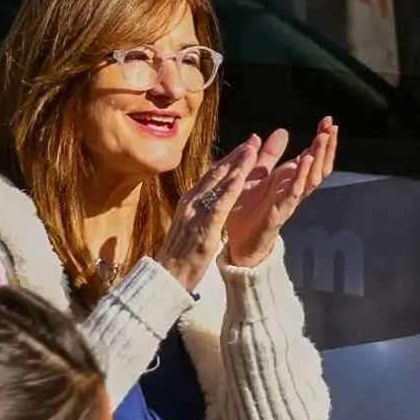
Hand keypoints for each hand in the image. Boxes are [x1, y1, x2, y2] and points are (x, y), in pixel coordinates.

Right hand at [156, 137, 260, 291]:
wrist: (167, 278)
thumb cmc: (179, 254)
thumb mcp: (187, 224)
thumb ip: (197, 208)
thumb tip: (206, 196)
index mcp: (189, 202)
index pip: (211, 176)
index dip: (228, 160)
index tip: (244, 147)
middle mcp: (191, 204)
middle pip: (215, 174)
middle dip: (235, 156)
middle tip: (253, 141)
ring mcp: (195, 216)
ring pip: (217, 186)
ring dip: (235, 167)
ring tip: (251, 151)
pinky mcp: (202, 231)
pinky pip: (217, 207)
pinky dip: (228, 191)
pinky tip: (239, 179)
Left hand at [224, 117, 338, 265]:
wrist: (236, 241)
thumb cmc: (247, 210)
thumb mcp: (256, 174)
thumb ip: (269, 155)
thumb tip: (282, 131)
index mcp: (289, 179)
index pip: (313, 156)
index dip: (321, 140)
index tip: (327, 120)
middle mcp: (294, 189)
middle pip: (319, 165)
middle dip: (326, 146)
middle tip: (331, 125)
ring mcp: (289, 200)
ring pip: (312, 178)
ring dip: (319, 157)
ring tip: (323, 138)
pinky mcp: (280, 211)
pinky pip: (295, 192)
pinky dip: (302, 176)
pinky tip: (306, 160)